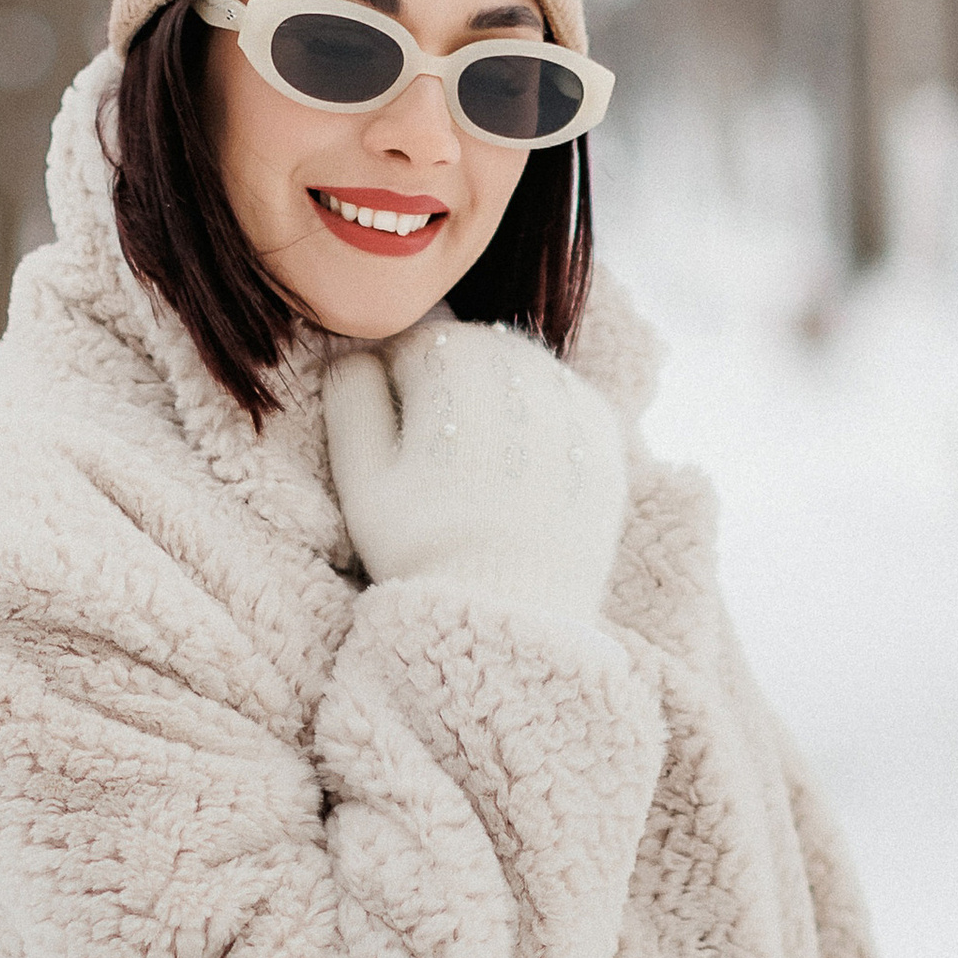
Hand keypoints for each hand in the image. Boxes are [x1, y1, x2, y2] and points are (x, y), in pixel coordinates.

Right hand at [322, 317, 628, 626]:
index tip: (396, 441)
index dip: (393, 391)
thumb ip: (351, 398)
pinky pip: (563, 407)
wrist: (513, 612)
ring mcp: (570, 394)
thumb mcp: (360, 475)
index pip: (411, 345)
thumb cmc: (424, 547)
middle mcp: (519, 360)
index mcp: (452, 358)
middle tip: (439, 459)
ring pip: (520, 375)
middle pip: (471, 353)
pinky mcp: (606, 433)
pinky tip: (521, 475)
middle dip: (450, 391)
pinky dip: (541, 428)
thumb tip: (354, 356)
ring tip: (481, 470)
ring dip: (497, 405)